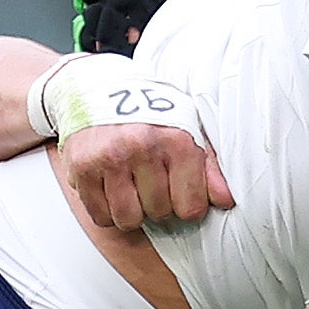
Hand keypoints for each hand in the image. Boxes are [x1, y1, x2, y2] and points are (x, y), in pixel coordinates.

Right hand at [53, 121, 230, 231]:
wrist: (97, 88)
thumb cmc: (146, 111)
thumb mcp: (186, 128)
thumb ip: (208, 165)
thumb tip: (226, 200)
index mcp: (174, 138)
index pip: (190, 206)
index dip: (186, 204)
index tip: (180, 191)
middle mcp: (141, 147)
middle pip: (159, 213)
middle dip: (158, 204)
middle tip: (152, 182)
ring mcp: (108, 158)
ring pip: (127, 219)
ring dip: (131, 211)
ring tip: (132, 188)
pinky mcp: (82, 168)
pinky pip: (99, 215)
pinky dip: (106, 210)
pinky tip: (111, 188)